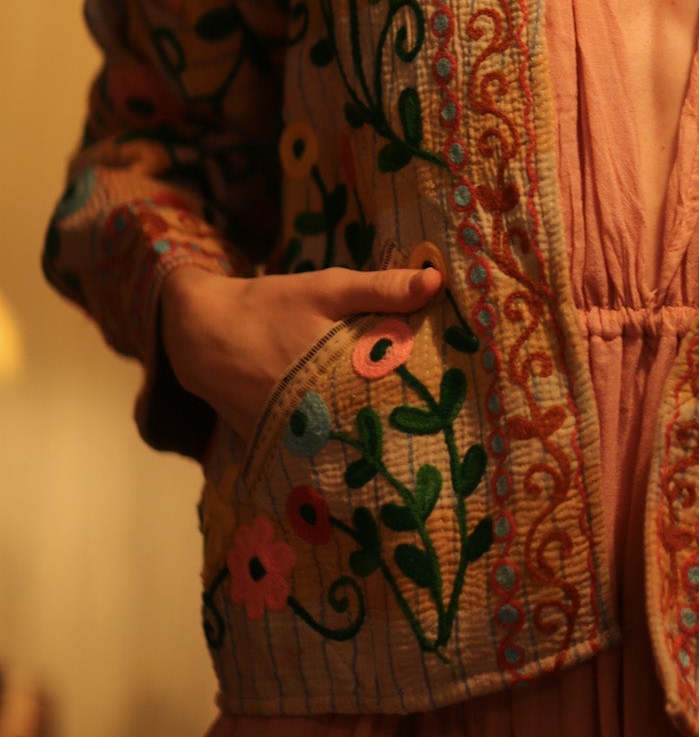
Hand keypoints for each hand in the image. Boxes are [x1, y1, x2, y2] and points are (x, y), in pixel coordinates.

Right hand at [158, 264, 443, 442]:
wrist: (202, 334)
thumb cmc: (272, 306)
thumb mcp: (325, 288)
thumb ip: (381, 289)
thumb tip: (437, 282)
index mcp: (336, 376)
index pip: (398, 401)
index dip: (429, 405)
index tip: (457, 405)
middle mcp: (316, 416)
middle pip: (378, 432)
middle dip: (407, 431)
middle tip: (445, 431)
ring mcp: (295, 439)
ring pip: (350, 449)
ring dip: (376, 445)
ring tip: (414, 446)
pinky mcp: (279, 449)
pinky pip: (321, 454)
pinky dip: (342, 450)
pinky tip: (366, 448)